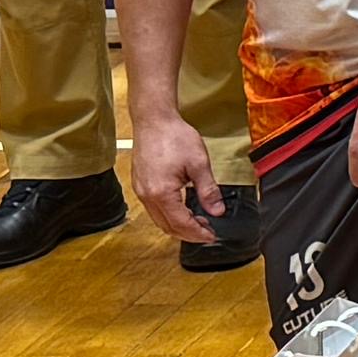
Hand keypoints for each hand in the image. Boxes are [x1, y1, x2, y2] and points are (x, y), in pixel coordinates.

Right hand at [126, 107, 222, 247]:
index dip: (198, 233)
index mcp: (161, 193)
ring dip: (179, 225)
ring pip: (160, 220)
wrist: (153, 120)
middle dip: (189, 233)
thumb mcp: (199, 163)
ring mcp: (141, 191)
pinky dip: (170, 215)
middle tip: (208, 232)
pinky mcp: (140, 185)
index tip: (212, 236)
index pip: (181, 224)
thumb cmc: (173, 136)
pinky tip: (184, 209)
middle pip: (168, 226)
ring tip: (199, 222)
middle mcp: (147, 196)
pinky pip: (154, 209)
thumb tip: (217, 210)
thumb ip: (208, 190)